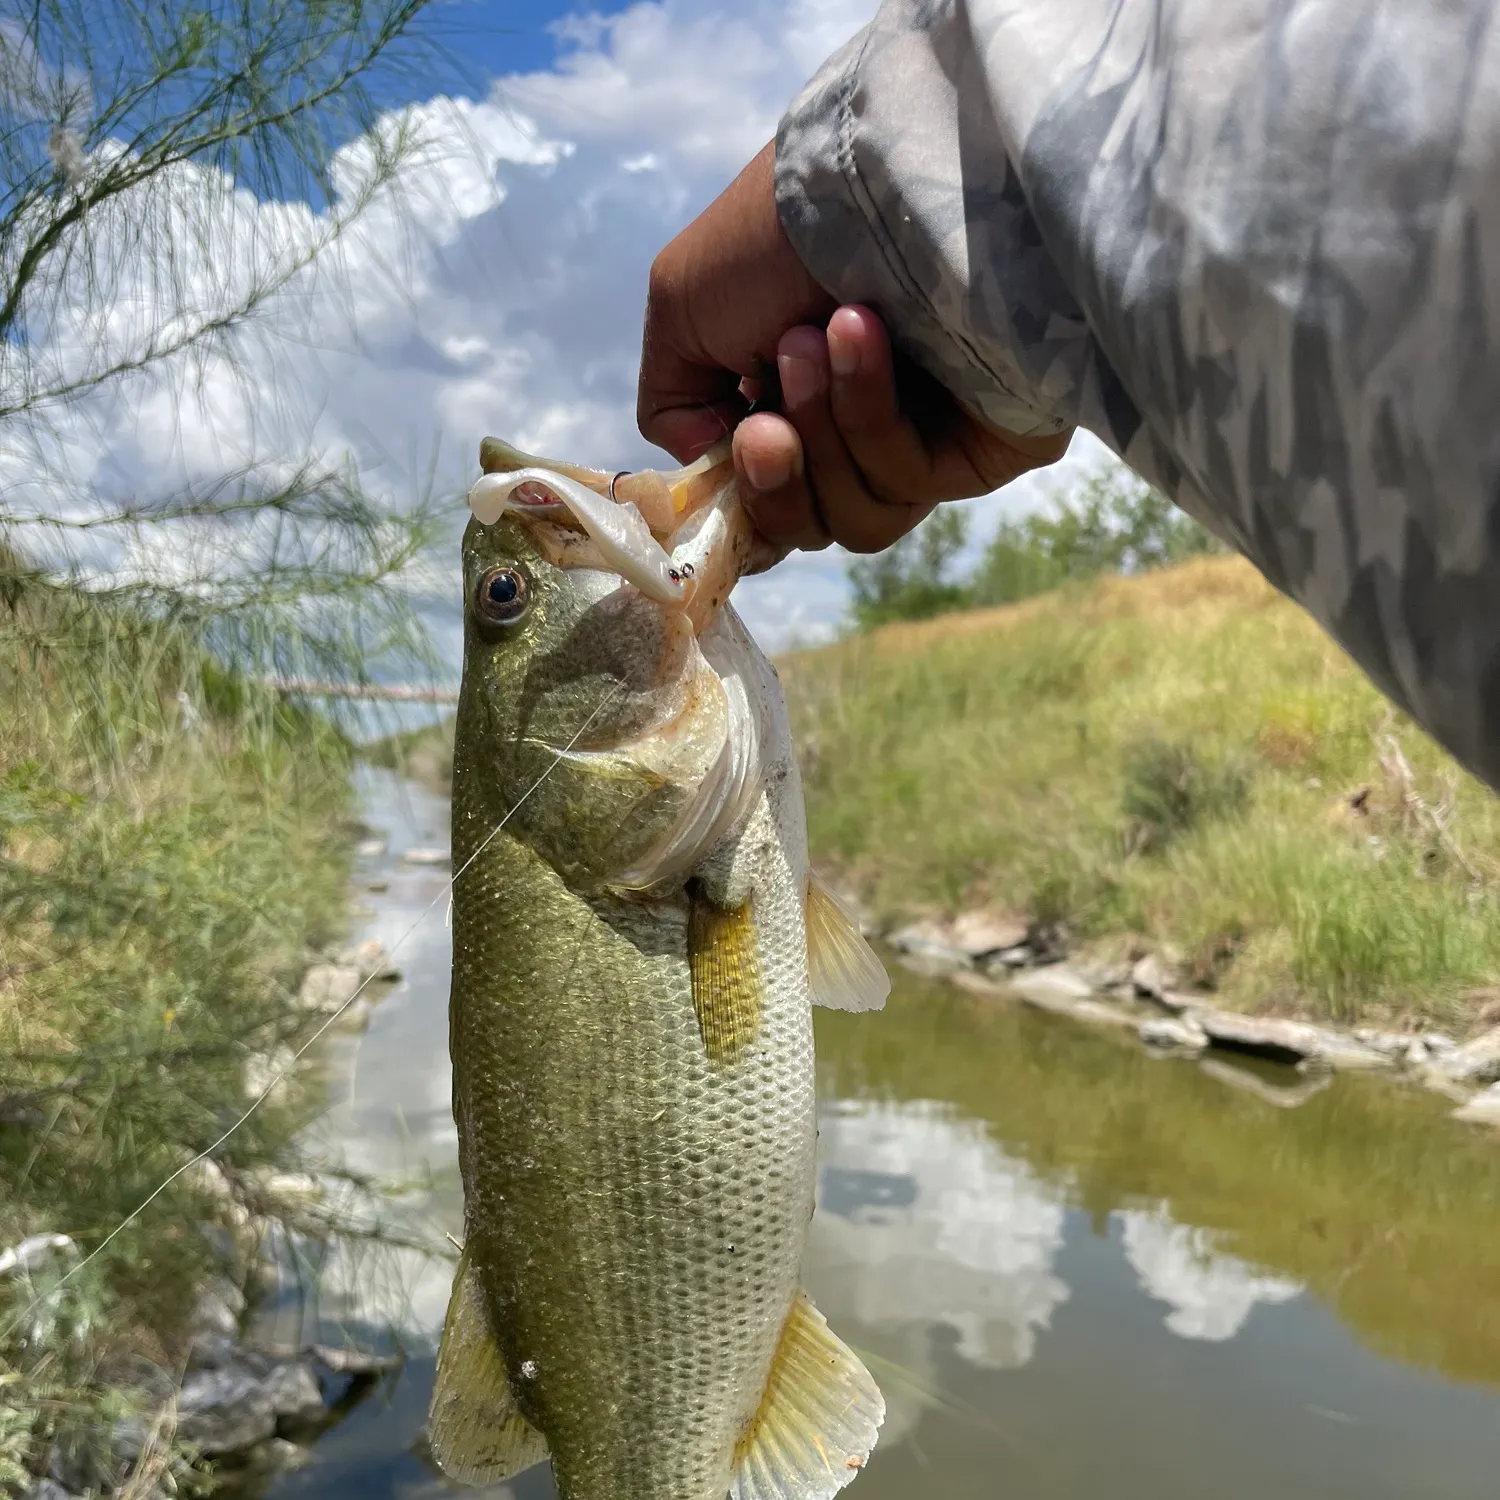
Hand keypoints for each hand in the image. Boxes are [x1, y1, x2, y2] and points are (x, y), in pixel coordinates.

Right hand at [638, 142, 1072, 561]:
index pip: (768, 505)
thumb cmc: (778, 232)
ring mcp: (924, 443)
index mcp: (795, 407)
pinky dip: (870, 413)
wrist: (876, 176)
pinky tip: (863, 335)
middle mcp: (858, 431)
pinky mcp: (982, 447)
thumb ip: (674, 403)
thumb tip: (717, 462)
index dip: (745, 496)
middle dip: (777, 481)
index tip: (739, 442)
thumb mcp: (682, 307)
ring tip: (815, 337)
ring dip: (822, 432)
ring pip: (854, 517)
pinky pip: (908, 481)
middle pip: (807, 526)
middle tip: (766, 423)